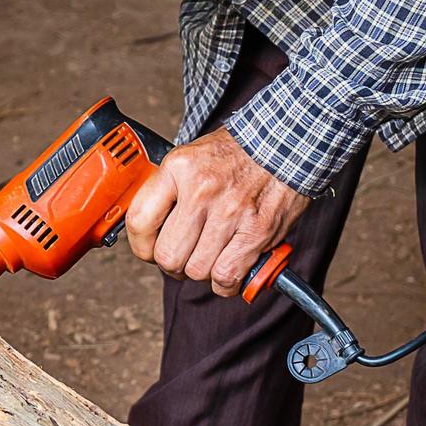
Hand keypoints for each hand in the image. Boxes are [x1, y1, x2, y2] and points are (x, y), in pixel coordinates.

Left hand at [126, 128, 309, 296]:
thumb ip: (168, 189)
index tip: (149, 249)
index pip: (140, 221)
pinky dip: (225, 283)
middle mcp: (202, 190)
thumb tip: (148, 228)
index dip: (141, 246)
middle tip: (182, 256)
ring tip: (209, 256)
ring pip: (197, 270)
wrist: (286, 142)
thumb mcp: (192, 157)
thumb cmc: (237, 153)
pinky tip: (227, 267)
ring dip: (201, 271)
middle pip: (168, 255)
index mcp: (179, 168)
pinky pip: (227, 277)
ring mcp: (231, 212)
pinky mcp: (257, 231)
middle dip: (172, 264)